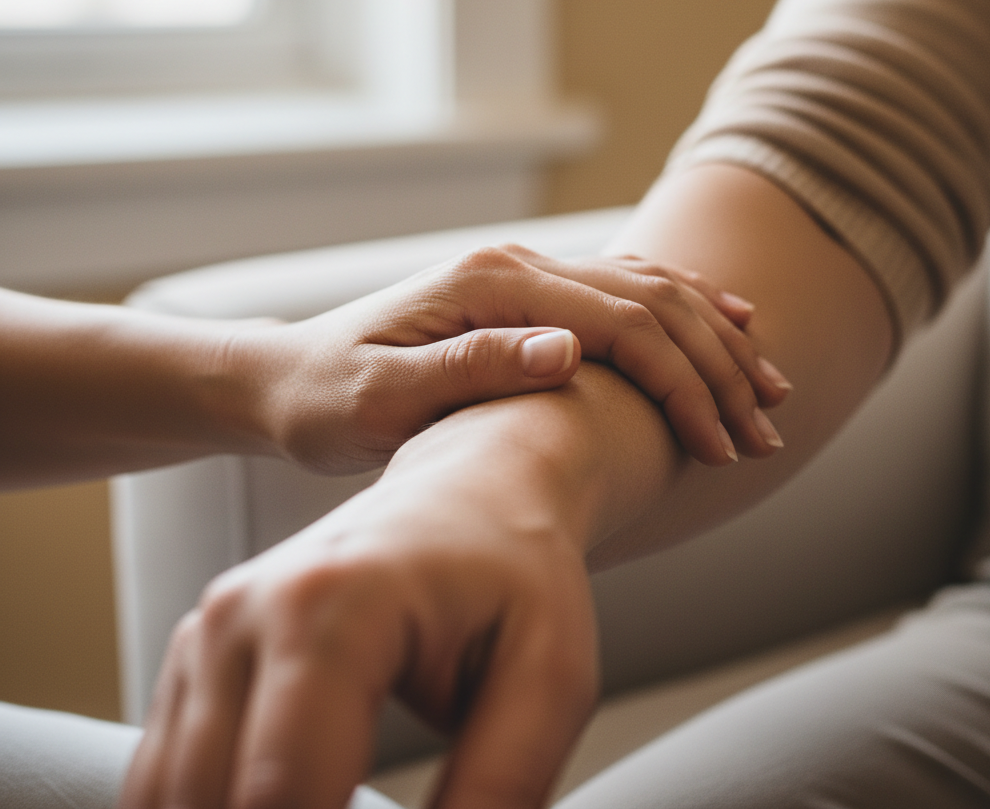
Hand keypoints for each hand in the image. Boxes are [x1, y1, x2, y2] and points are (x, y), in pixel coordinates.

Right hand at [118, 416, 600, 808]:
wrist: (473, 488)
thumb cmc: (515, 570)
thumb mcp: (548, 679)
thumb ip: (498, 788)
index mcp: (328, 607)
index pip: (281, 798)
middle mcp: (242, 614)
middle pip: (216, 806)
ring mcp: (208, 631)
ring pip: (174, 801)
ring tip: (351, 800)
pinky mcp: (197, 653)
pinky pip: (165, 777)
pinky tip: (297, 801)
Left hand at [240, 245, 790, 471]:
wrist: (289, 380)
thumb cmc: (327, 400)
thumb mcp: (382, 398)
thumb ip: (473, 366)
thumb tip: (571, 350)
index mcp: (490, 285)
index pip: (621, 325)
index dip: (683, 384)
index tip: (724, 444)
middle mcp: (515, 265)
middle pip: (649, 300)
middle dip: (718, 365)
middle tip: (768, 425)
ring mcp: (521, 272)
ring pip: (646, 289)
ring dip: (712, 335)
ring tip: (768, 382)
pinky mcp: (523, 293)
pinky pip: (619, 289)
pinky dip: (679, 310)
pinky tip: (720, 323)